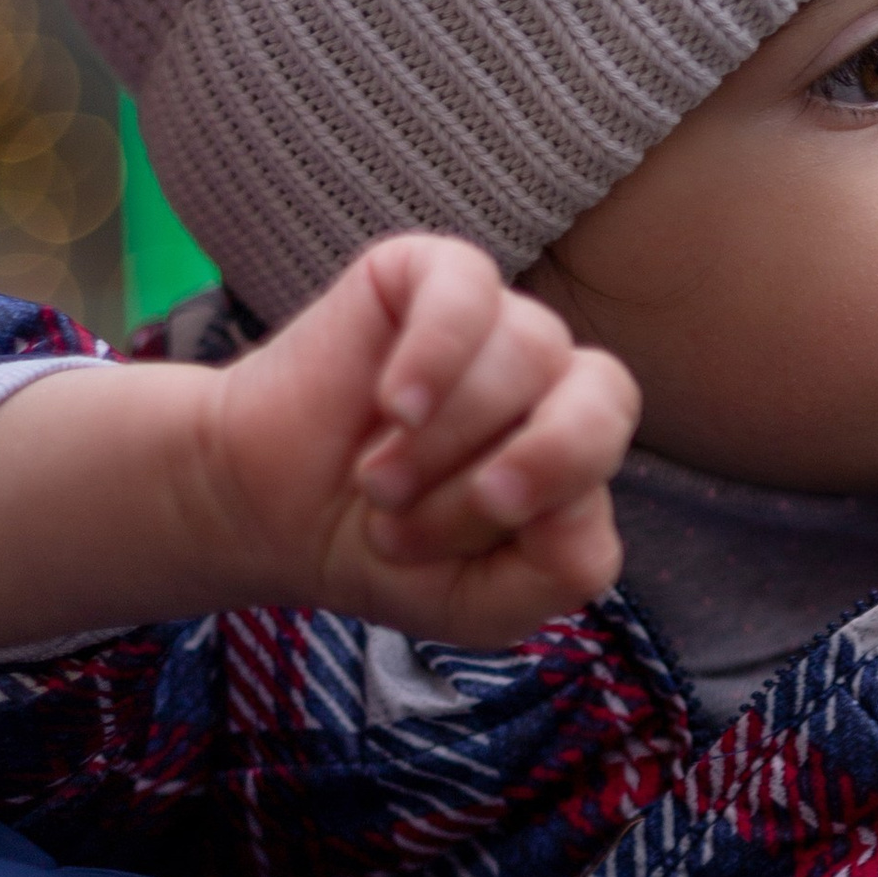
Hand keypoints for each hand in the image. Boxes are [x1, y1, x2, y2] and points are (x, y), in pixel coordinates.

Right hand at [208, 233, 639, 646]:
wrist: (268, 512)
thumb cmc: (387, 552)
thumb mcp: (486, 603)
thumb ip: (568, 569)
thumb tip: (584, 499)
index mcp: (579, 446)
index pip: (608, 454)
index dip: (541, 505)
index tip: (447, 548)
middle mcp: (550, 375)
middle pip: (603, 396)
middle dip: (532, 464)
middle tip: (445, 510)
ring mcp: (496, 318)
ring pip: (528, 354)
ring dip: (446, 441)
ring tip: (379, 485)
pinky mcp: (428, 273)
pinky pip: (468, 288)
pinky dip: (435, 354)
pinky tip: (394, 405)